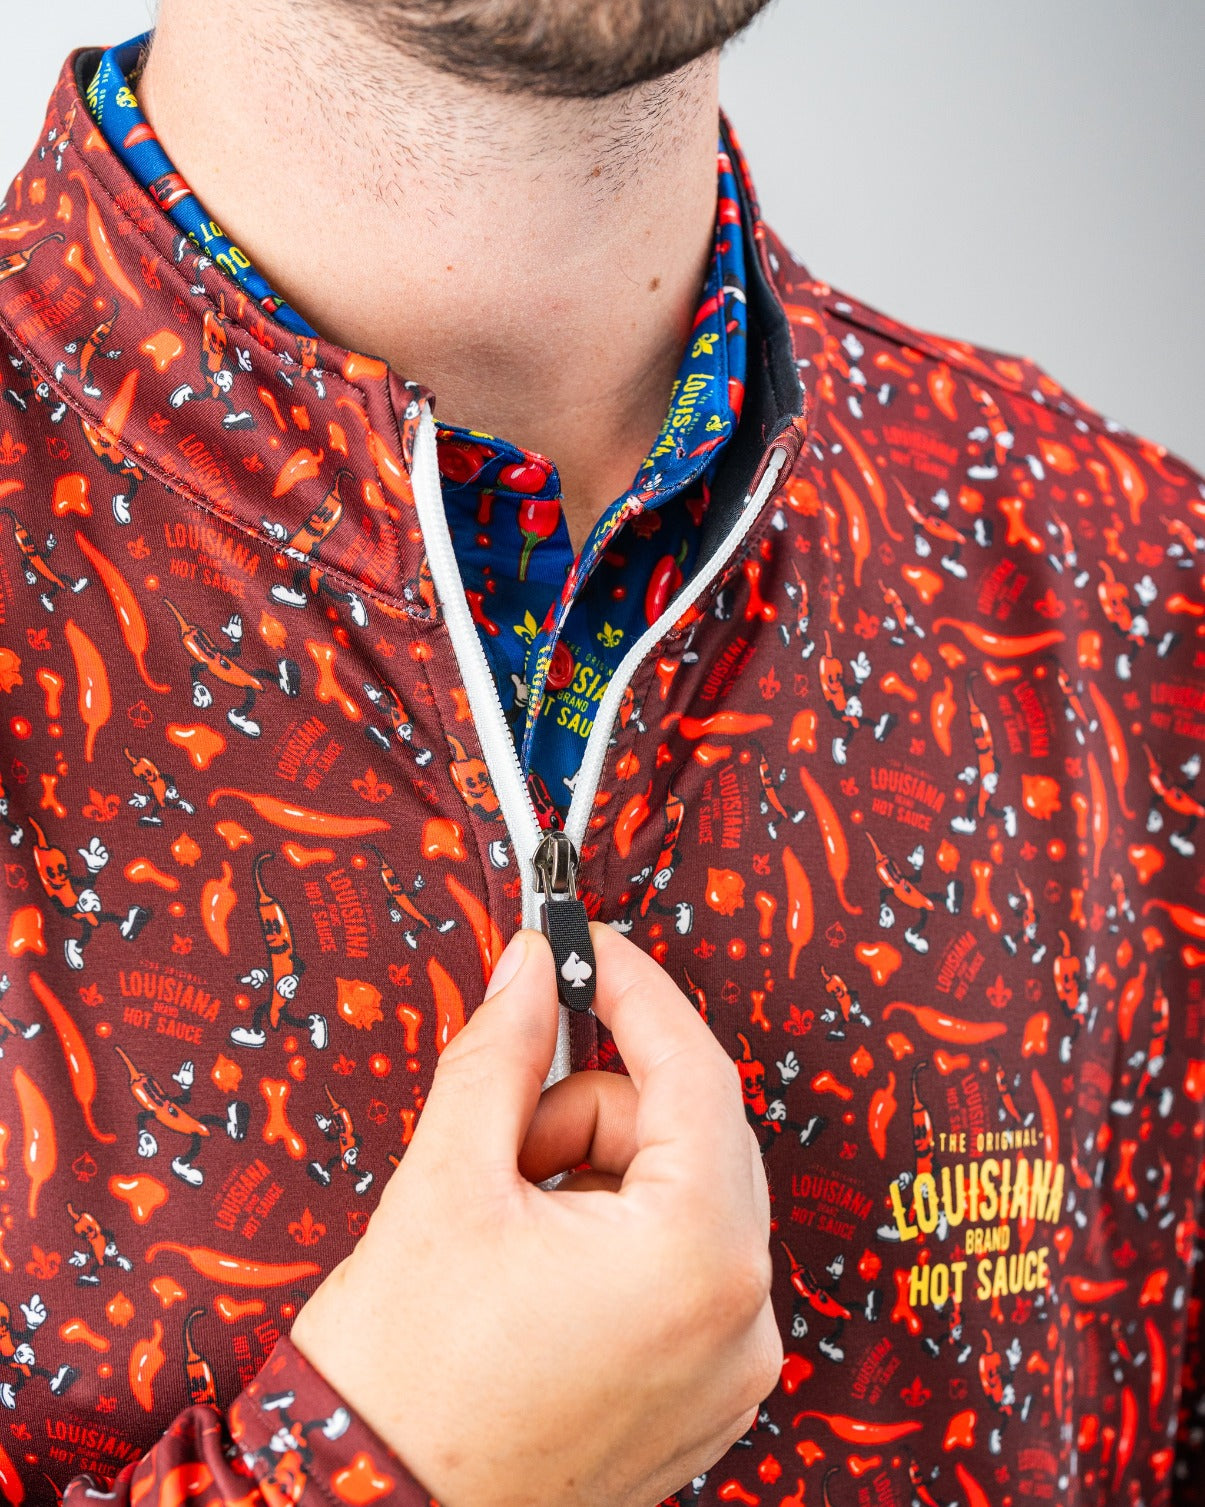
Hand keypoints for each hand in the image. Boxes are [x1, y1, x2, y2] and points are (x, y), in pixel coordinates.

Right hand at [290, 924, 778, 1506]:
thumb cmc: (399, 1380)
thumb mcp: (447, 1182)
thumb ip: (502, 1054)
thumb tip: (530, 968)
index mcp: (697, 1258)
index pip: (695, 1071)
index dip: (635, 991)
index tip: (584, 945)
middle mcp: (740, 1317)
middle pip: (686, 1134)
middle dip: (587, 1105)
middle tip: (499, 1126)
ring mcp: (728, 1366)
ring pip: (677, 1195)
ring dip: (588, 1172)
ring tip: (499, 1217)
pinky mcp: (700, 1394)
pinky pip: (675, 1263)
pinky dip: (610, 1232)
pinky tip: (530, 1262)